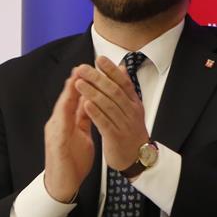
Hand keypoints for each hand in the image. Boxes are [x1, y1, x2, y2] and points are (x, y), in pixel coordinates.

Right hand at [43, 73, 94, 202]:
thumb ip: (83, 118)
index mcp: (66, 121)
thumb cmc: (72, 159)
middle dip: (73, 84)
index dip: (81, 84)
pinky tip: (68, 111)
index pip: (74, 99)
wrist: (62, 183)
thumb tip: (89, 101)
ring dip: (66, 96)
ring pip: (60, 111)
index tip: (91, 68)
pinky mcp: (56, 146)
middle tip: (80, 67)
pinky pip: (60, 130)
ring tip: (73, 81)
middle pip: (66, 100)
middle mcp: (58, 124)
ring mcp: (55, 134)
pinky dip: (65, 119)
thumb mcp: (80, 134)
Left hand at [73, 57, 148, 171]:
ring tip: (79, 83)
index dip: (111, 71)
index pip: (123, 83)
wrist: (137, 157)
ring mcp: (124, 124)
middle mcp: (131, 112)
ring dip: (92, 92)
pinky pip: (105, 123)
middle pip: (114, 91)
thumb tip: (120, 68)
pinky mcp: (116, 137)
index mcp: (134, 103)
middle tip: (83, 68)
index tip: (99, 59)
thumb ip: (125, 89)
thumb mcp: (132, 108)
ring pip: (108, 105)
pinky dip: (95, 112)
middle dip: (98, 78)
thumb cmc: (131, 131)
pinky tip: (85, 104)